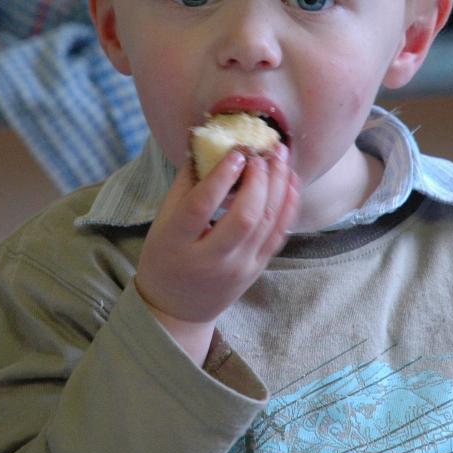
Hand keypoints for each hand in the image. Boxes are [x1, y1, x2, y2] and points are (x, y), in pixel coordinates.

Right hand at [134, 144, 298, 362]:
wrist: (177, 308)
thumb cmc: (165, 256)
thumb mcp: (162, 222)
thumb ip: (185, 185)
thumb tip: (206, 144)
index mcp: (177, 243)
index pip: (201, 206)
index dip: (221, 177)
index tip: (236, 152)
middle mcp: (211, 259)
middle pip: (244, 217)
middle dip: (259, 179)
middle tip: (263, 151)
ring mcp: (238, 268)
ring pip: (267, 224)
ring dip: (278, 185)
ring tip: (280, 155)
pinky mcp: (256, 270)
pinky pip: (278, 236)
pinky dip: (288, 206)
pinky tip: (290, 181)